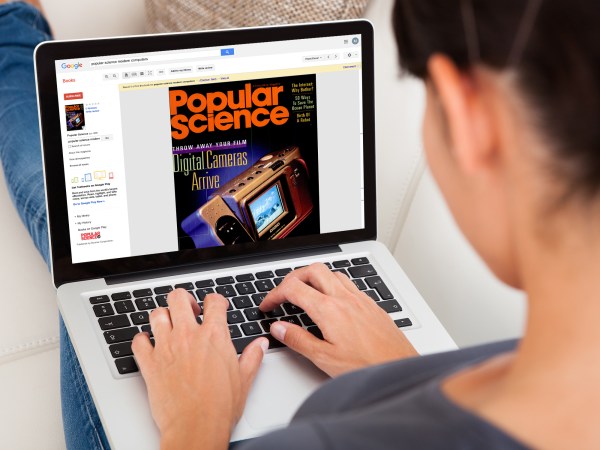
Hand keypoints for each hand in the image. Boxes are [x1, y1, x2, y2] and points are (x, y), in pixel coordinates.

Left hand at [132, 289, 267, 449]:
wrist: (196, 427)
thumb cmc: (220, 406)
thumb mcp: (245, 379)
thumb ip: (253, 356)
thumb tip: (260, 345)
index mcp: (214, 335)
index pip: (214, 301)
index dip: (216, 300)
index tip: (215, 306)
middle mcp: (188, 335)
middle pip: (178, 298)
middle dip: (183, 299)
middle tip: (188, 310)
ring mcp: (166, 347)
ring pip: (157, 314)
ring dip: (162, 316)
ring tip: (168, 324)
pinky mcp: (149, 363)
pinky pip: (138, 341)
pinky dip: (141, 339)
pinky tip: (148, 344)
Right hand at [260, 263, 417, 376]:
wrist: (399, 367)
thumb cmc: (366, 366)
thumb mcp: (324, 358)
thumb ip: (298, 340)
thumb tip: (278, 328)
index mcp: (329, 310)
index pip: (293, 289)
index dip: (275, 294)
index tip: (268, 305)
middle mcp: (344, 298)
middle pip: (312, 270)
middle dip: (292, 277)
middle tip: (283, 293)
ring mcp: (360, 299)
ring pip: (331, 273)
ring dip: (313, 277)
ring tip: (304, 292)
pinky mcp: (371, 304)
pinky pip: (347, 283)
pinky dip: (332, 284)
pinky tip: (331, 300)